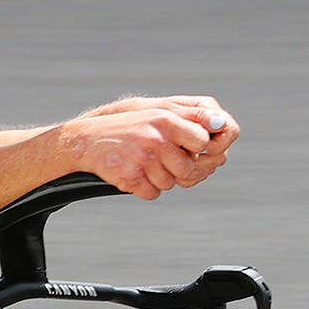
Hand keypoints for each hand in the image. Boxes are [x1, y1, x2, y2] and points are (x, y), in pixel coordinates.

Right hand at [68, 97, 239, 199]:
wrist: (87, 140)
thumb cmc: (129, 127)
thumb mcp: (158, 113)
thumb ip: (191, 117)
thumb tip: (221, 126)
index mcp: (166, 119)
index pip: (203, 141)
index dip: (198, 149)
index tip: (187, 148)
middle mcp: (157, 138)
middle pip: (189, 169)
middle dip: (178, 170)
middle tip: (162, 161)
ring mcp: (143, 159)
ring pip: (170, 184)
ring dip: (159, 179)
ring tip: (143, 163)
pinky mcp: (130, 177)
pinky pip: (152, 194)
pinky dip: (145, 189)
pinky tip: (133, 173)